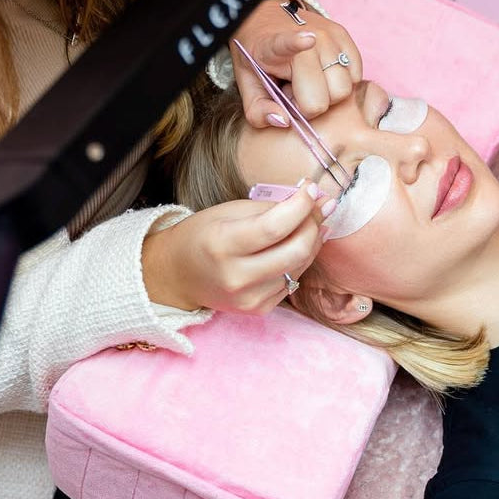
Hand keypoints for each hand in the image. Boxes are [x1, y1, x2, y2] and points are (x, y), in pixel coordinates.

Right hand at [141, 181, 329, 314]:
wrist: (179, 275)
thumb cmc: (203, 235)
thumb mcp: (228, 211)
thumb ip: (270, 207)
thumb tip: (314, 200)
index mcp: (222, 244)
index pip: (274, 226)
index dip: (301, 206)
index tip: (311, 189)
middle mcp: (236, 276)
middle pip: (296, 250)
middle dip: (314, 224)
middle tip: (319, 207)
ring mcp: (248, 297)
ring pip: (300, 266)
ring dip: (311, 241)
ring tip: (310, 223)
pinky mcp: (258, 309)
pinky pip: (293, 281)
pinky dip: (299, 261)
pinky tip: (293, 247)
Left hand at [230, 0, 363, 127]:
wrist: (266, 21)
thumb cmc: (258, 60)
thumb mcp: (247, 88)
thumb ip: (258, 112)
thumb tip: (285, 121)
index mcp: (276, 46)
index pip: (289, 44)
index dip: (298, 43)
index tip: (308, 40)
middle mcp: (311, 37)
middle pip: (330, 95)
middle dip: (313, 104)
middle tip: (294, 92)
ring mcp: (332, 37)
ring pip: (346, 88)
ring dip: (327, 94)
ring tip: (307, 82)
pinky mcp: (345, 36)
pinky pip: (357, 77)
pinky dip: (341, 83)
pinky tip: (322, 75)